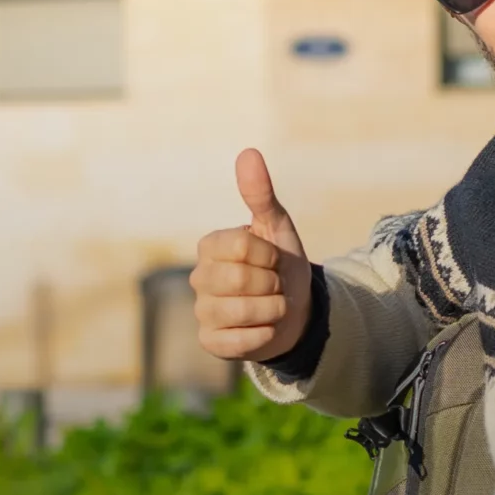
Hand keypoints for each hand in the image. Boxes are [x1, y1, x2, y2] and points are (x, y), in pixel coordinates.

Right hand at [191, 148, 312, 361]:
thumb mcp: (277, 228)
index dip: (269, 255)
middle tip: (275, 285)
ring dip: (272, 309)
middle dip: (272, 283)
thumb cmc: (280, 266)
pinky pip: (239, 341)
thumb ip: (260, 194)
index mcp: (210, 246)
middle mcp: (199, 278)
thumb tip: (248, 152)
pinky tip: (266, 328)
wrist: (295, 311)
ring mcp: (202, 311)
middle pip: (239, 278)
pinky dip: (263, 334)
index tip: (274, 259)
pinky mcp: (210, 342)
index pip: (241, 246)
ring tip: (273, 306)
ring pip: (241, 311)